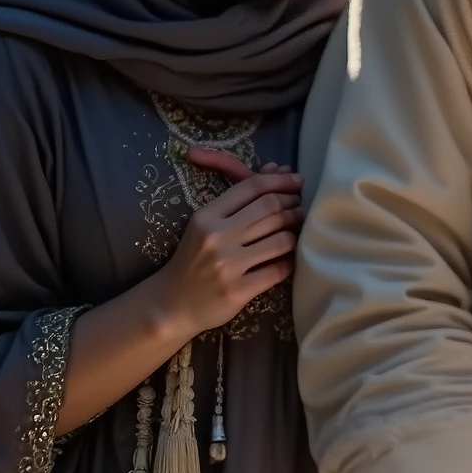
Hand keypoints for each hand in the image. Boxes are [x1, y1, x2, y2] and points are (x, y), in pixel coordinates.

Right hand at [150, 145, 302, 336]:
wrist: (171, 303)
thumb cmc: (193, 259)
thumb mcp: (205, 225)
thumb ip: (238, 199)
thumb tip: (277, 168)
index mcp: (206, 216)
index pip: (251, 188)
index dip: (280, 182)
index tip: (297, 182)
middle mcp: (216, 237)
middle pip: (271, 209)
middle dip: (293, 206)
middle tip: (300, 208)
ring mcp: (227, 265)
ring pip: (281, 239)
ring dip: (294, 234)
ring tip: (294, 232)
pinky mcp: (238, 290)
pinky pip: (279, 270)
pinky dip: (289, 263)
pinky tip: (287, 259)